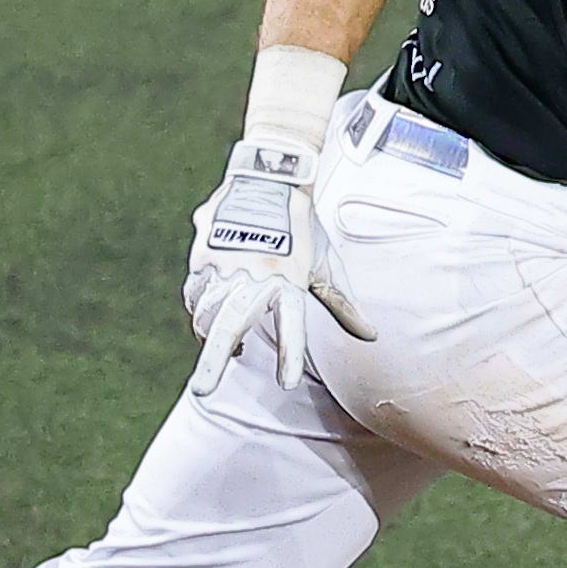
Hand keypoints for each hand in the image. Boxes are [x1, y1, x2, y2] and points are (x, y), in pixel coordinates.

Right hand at [183, 138, 372, 394]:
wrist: (271, 176)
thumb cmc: (304, 228)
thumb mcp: (326, 266)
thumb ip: (343, 305)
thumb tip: (371, 336)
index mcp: (290, 280)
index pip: (291, 325)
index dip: (289, 355)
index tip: (286, 384)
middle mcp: (256, 275)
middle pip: (230, 325)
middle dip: (213, 361)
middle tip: (202, 392)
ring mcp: (225, 264)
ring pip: (206, 312)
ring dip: (210, 335)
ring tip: (219, 347)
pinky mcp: (204, 253)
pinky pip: (195, 292)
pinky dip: (199, 308)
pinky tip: (207, 317)